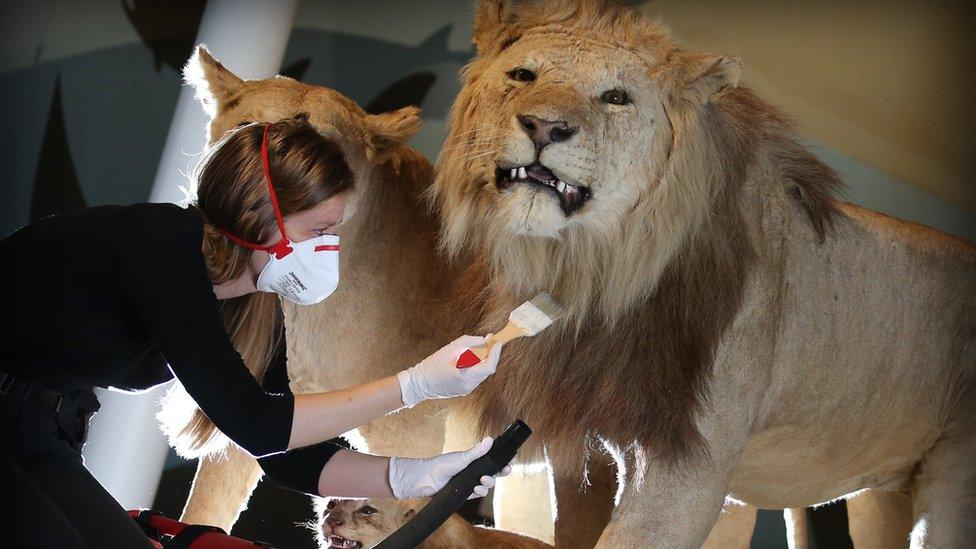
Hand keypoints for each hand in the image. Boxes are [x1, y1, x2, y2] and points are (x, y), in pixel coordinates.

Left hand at [387, 437, 512, 498]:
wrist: (427, 479)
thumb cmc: (442, 464)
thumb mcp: (462, 457)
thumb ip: (478, 451)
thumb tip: (490, 439)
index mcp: (474, 461)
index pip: (492, 461)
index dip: (502, 462)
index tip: (510, 461)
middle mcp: (474, 472)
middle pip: (493, 473)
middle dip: (500, 473)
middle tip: (504, 470)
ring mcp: (470, 483)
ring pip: (487, 485)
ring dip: (488, 483)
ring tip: (482, 481)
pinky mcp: (465, 493)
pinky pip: (477, 494)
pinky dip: (479, 492)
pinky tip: (476, 489)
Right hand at [396, 334, 501, 407]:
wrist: (419, 384)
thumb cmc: (432, 366)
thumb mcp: (450, 349)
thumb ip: (469, 342)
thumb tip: (483, 340)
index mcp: (466, 377)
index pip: (489, 366)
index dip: (495, 353)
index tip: (497, 342)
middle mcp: (469, 386)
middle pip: (487, 369)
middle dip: (490, 354)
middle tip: (490, 341)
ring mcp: (467, 389)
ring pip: (482, 373)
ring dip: (483, 360)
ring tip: (480, 347)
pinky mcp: (464, 390)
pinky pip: (475, 376)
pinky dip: (476, 366)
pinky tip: (471, 358)